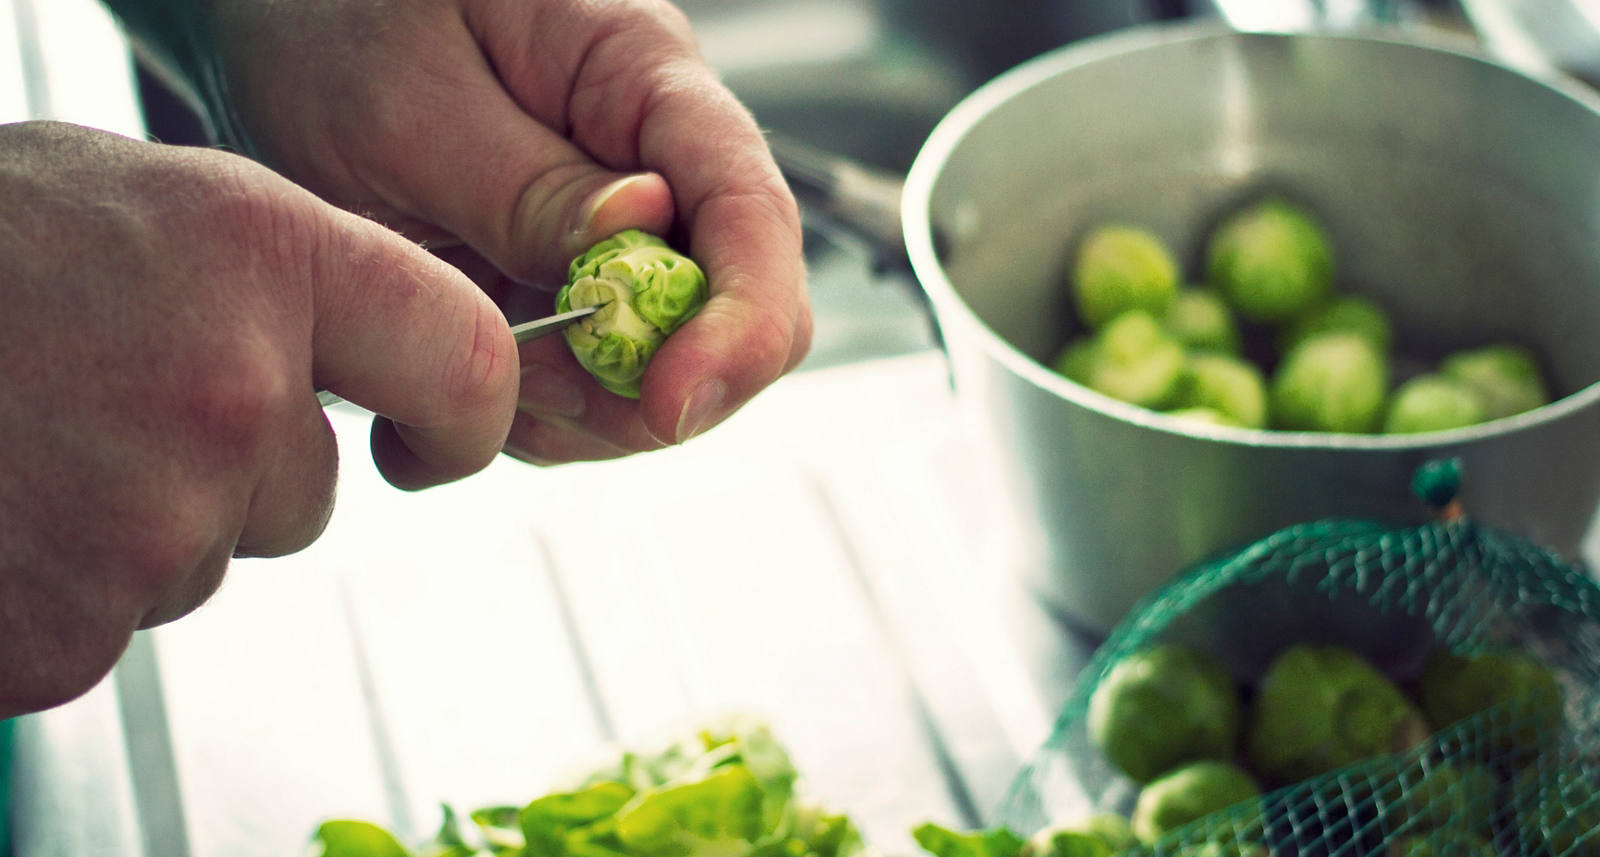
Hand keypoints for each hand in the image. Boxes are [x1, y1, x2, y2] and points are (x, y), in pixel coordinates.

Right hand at [0, 122, 518, 715]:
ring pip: (207, 556)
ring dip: (137, 520)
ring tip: (30, 439)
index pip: (465, 358)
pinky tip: (1, 509)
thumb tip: (382, 358)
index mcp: (262, 255)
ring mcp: (150, 520)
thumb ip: (277, 283)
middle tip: (100, 397)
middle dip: (231, 466)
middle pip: (306, 489)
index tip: (439, 435)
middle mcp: (230, 389)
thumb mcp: (140, 200)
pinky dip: (58, 586)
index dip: (464, 412)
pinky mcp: (66, 628)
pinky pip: (109, 622)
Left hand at [202, 0, 811, 460]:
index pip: (750, 210)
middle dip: (648, 385)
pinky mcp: (567, 289)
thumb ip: (524, 185)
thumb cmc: (329, 25)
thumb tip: (639, 233)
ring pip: (663, 368)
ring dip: (579, 411)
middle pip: (728, 310)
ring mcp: (613, 235)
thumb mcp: (405, 105)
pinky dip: (535, 418)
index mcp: (639, 75)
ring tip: (465, 376)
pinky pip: (592, 389)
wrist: (267, 34)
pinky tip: (457, 387)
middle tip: (524, 388)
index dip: (740, 325)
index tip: (671, 403)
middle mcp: (650, 160)